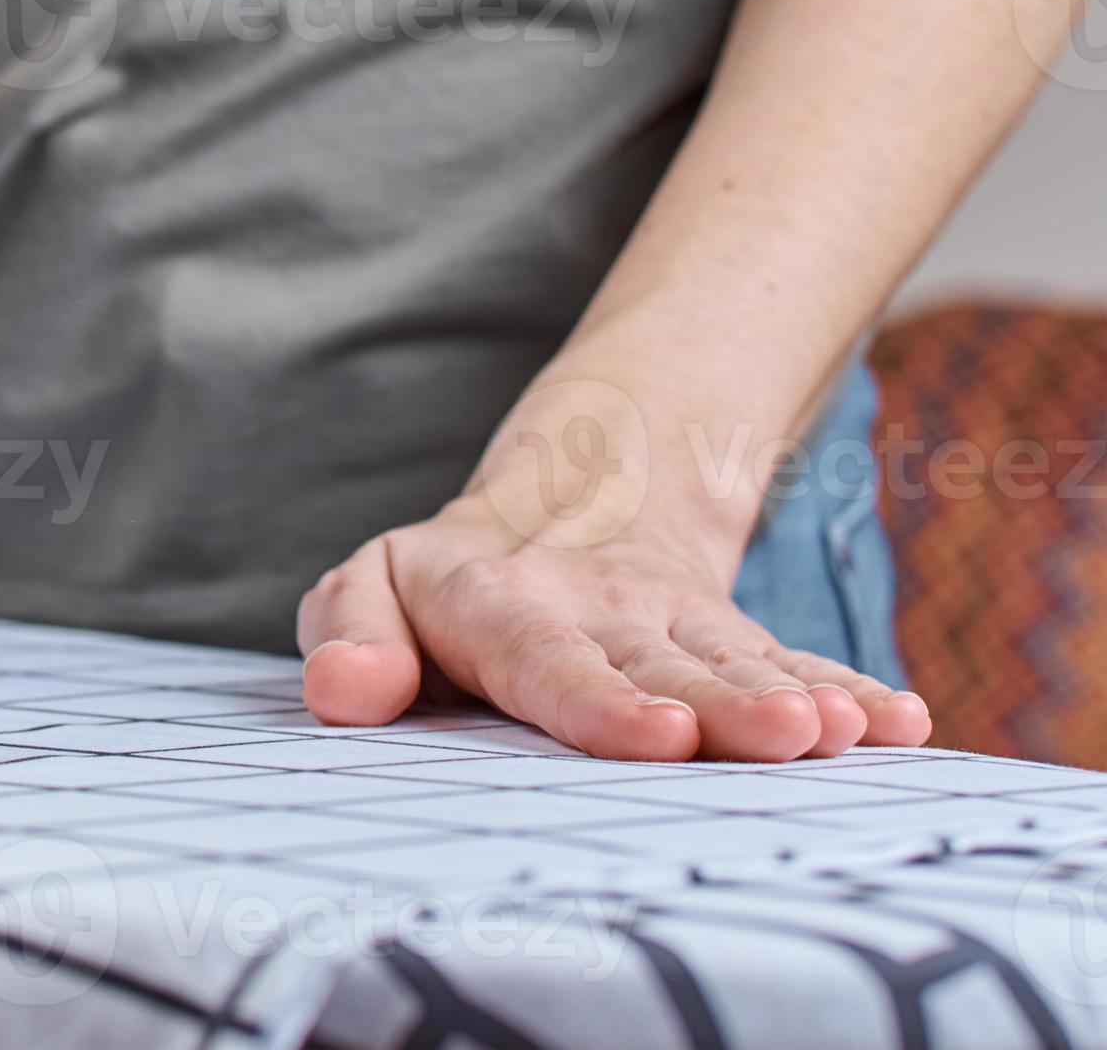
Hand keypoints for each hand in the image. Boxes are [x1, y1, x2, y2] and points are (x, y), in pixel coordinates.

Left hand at [299, 469, 932, 760]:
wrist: (561, 507)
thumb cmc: (439, 588)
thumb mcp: (370, 584)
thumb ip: (348, 632)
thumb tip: (343, 690)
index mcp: (499, 604)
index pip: (549, 659)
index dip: (602, 702)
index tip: (659, 736)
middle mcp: (600, 612)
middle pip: (668, 666)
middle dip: (728, 706)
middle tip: (790, 738)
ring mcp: (677, 624)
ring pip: (740, 664)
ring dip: (797, 701)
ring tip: (845, 734)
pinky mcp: (731, 640)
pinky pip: (797, 662)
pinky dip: (852, 693)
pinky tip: (901, 725)